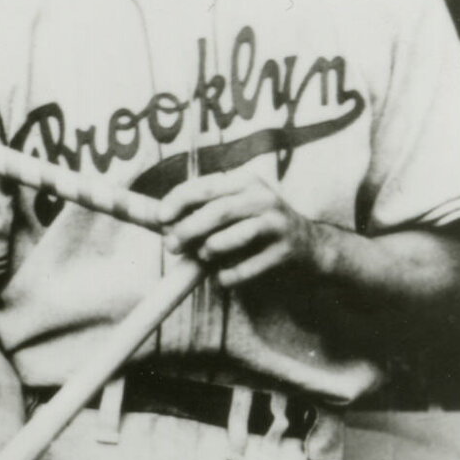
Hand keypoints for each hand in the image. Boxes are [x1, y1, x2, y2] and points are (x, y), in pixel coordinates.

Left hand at [157, 166, 330, 289]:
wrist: (309, 247)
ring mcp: (277, 223)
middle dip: (188, 230)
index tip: (160, 218)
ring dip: (210, 250)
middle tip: (171, 246)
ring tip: (205, 257)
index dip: (178, 200)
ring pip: (233, 237)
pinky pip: (246, 268)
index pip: (204, 187)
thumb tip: (150, 217)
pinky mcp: (286, 251)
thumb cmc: (256, 230)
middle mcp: (262, 197)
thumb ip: (195, 213)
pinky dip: (228, 276)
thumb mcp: (231, 210)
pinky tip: (225, 277)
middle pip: (217, 211)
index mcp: (243, 182)